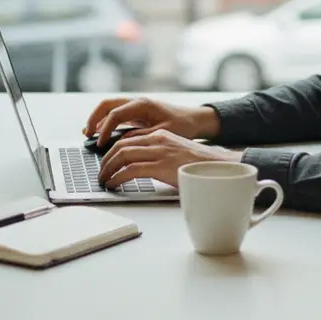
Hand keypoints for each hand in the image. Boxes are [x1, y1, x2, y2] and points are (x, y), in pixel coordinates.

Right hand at [83, 97, 221, 147]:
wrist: (195, 119)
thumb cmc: (183, 125)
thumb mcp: (163, 133)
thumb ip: (142, 136)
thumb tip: (123, 141)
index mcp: (143, 104)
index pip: (116, 114)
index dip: (105, 129)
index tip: (100, 143)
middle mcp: (137, 102)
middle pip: (107, 105)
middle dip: (94, 118)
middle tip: (86, 134)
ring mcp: (136, 106)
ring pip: (110, 107)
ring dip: (98, 119)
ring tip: (88, 133)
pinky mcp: (137, 113)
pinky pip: (116, 114)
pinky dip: (106, 121)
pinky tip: (100, 133)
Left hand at [97, 129, 239, 188]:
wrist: (219, 167)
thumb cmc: (200, 165)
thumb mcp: (177, 152)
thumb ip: (160, 155)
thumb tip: (142, 166)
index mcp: (161, 134)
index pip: (129, 138)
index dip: (113, 150)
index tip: (107, 160)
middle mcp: (158, 139)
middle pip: (121, 145)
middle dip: (106, 159)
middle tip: (101, 171)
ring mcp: (159, 152)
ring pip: (121, 155)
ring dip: (108, 168)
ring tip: (104, 179)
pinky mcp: (160, 166)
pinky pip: (130, 170)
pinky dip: (117, 177)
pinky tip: (113, 184)